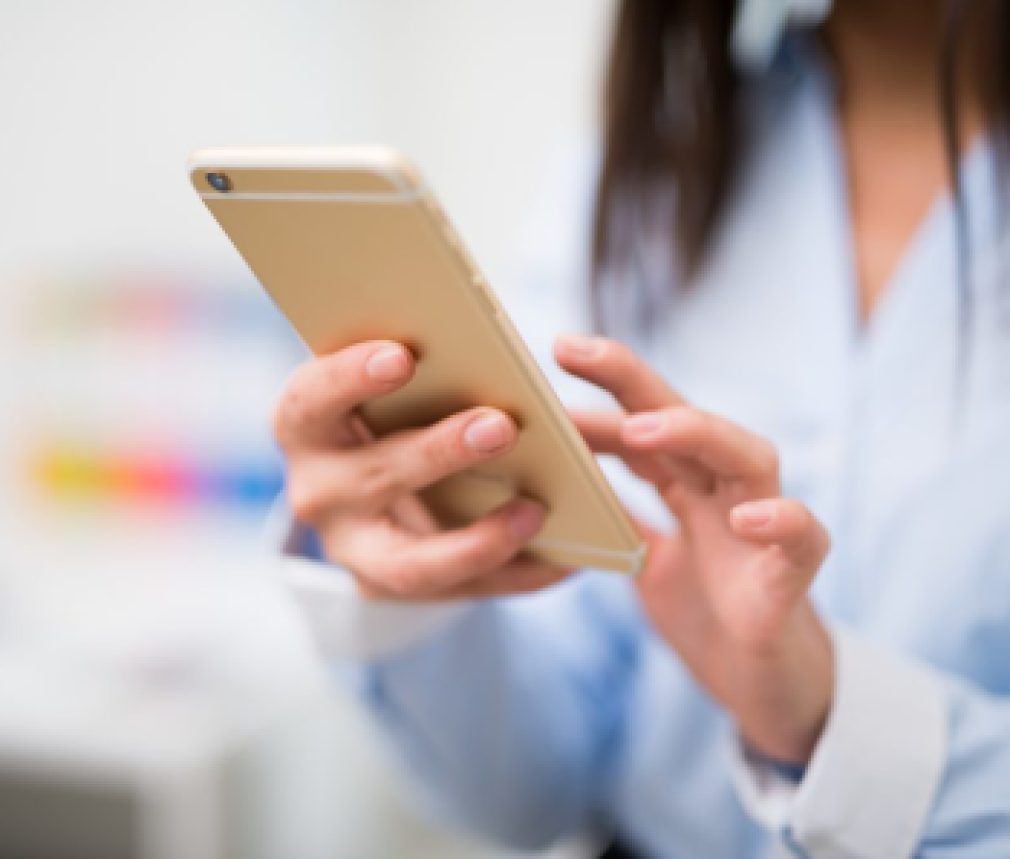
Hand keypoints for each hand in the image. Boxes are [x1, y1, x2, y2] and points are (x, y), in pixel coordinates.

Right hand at [275, 341, 570, 599]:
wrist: (370, 489)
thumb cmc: (390, 409)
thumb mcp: (390, 385)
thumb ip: (422, 371)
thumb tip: (495, 363)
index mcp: (306, 425)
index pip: (311, 400)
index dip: (350, 378)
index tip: (402, 356)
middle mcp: (317, 493)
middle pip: (371, 477)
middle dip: (439, 452)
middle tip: (501, 426)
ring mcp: (352, 550)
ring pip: (408, 561)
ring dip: (477, 540)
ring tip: (536, 512)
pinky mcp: (393, 589)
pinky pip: (459, 591)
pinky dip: (514, 575)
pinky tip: (565, 560)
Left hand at [556, 334, 833, 763]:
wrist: (762, 686)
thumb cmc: (707, 612)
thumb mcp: (643, 561)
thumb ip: (618, 518)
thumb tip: (557, 485)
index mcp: (688, 488)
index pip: (642, 426)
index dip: (595, 398)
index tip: (538, 371)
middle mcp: (724, 494)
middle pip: (686, 418)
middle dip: (631, 379)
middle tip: (570, 348)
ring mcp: (761, 531)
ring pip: (749, 457)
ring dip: (697, 434)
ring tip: (640, 428)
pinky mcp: (791, 579)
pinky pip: (804, 540)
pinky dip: (782, 521)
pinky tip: (747, 516)